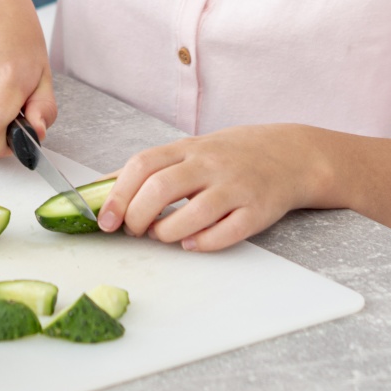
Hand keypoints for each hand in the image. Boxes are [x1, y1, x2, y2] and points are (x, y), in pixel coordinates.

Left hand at [99, 125, 390, 249]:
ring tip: (164, 235)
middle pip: (161, 190)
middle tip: (135, 231)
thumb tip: (100, 191)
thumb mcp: (190, 150)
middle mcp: (211, 163)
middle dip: (138, 217)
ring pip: (191, 215)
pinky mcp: (257, 210)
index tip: (104, 221)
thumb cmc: (230, 156)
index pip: (142, 165)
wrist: (291, 154)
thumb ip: (151, 169)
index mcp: (188, 147)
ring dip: (167, 233)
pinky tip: (193, 243)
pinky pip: (225, 234)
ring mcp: (235, 186)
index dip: (117, 194)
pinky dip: (202, 244)